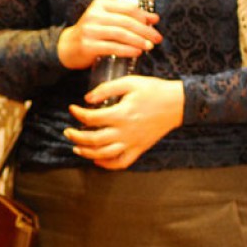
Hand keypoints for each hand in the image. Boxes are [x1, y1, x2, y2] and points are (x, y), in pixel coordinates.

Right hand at [57, 0, 162, 69]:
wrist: (66, 47)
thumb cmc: (92, 33)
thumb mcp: (107, 20)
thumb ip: (127, 17)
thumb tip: (154, 18)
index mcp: (100, 5)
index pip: (127, 8)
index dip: (144, 16)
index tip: (155, 23)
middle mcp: (93, 16)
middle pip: (126, 22)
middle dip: (145, 30)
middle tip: (157, 38)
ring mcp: (89, 31)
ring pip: (121, 34)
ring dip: (138, 41)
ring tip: (149, 46)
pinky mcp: (88, 46)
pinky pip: (112, 47)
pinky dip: (127, 50)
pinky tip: (136, 52)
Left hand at [64, 75, 183, 169]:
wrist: (178, 103)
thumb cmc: (154, 90)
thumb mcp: (130, 82)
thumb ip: (106, 89)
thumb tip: (87, 99)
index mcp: (121, 114)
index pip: (90, 119)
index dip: (77, 114)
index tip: (72, 108)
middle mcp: (125, 132)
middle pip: (92, 140)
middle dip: (75, 137)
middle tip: (67, 131)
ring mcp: (132, 143)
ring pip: (104, 154)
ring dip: (86, 153)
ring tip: (76, 147)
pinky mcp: (139, 149)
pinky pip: (121, 163)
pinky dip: (107, 164)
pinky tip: (97, 160)